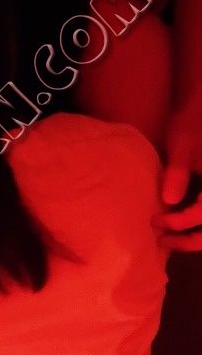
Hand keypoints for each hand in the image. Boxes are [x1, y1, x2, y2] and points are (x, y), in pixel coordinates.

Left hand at [157, 94, 201, 250]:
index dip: (181, 221)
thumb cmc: (191, 125)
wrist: (200, 113)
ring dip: (196, 239)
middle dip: (190, 240)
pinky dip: (198, 230)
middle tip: (163, 241)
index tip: (157, 220)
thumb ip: (178, 172)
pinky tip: (181, 232)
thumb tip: (169, 200)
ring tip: (170, 241)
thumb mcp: (182, 145)